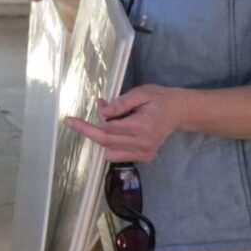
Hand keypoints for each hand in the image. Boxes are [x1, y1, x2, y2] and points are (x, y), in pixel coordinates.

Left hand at [63, 84, 188, 161]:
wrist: (179, 112)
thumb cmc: (160, 99)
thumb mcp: (141, 93)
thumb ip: (121, 103)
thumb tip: (101, 112)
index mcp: (143, 127)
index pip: (109, 128)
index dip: (95, 119)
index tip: (86, 110)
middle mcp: (144, 145)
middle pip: (106, 142)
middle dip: (87, 131)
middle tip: (71, 121)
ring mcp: (145, 153)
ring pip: (111, 153)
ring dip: (102, 138)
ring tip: (110, 121)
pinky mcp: (145, 157)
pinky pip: (119, 155)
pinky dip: (112, 144)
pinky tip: (118, 130)